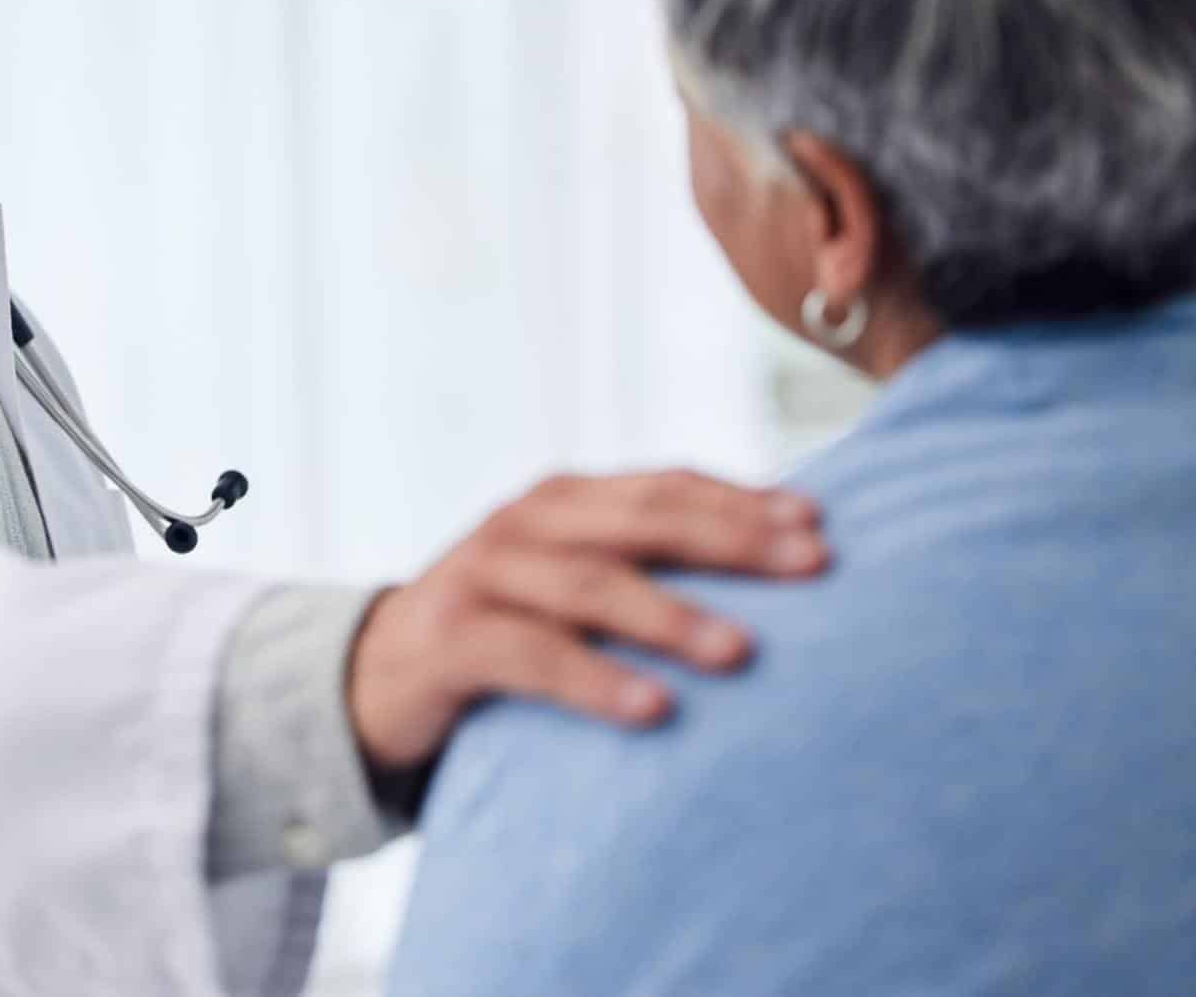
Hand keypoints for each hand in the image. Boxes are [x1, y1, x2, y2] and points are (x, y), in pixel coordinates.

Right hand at [346, 468, 828, 772]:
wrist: (375, 676)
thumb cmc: (503, 631)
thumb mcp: (567, 585)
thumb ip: (639, 568)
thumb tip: (770, 573)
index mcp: (564, 500)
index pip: (665, 486)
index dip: (743, 499)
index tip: (820, 526)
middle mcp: (526, 522)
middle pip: (642, 520)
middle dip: (732, 539)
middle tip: (811, 566)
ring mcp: (484, 573)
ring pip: (591, 584)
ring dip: (671, 617)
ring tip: (742, 653)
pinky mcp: (452, 636)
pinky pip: (535, 656)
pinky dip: (598, 681)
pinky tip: (656, 710)